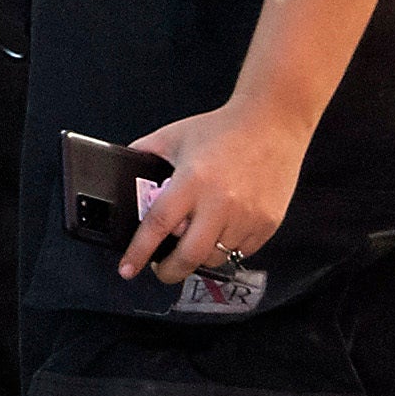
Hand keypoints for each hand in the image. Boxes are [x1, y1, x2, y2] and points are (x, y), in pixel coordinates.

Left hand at [118, 95, 312, 288]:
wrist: (272, 124)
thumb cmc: (222, 129)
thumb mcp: (174, 136)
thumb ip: (145, 154)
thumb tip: (123, 172)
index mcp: (192, 180)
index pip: (158, 225)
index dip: (139, 251)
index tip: (127, 269)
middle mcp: (220, 202)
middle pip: (189, 256)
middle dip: (170, 271)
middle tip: (162, 270)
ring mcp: (246, 216)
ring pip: (216, 257)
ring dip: (201, 255)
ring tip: (197, 238)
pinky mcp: (267, 224)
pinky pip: (242, 252)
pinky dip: (228, 248)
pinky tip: (224, 229)